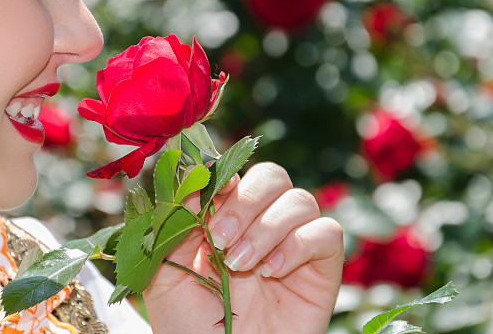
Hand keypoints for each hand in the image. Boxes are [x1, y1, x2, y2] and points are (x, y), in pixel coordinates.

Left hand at [143, 162, 343, 332]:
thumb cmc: (190, 328)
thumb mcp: (165, 276)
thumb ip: (173, 225)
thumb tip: (190, 173)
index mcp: (224, 218)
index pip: (235, 174)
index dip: (223, 176)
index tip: (207, 195)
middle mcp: (261, 225)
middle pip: (272, 177)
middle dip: (245, 202)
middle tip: (221, 238)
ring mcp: (293, 245)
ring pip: (300, 200)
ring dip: (267, 227)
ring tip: (242, 264)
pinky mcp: (322, 269)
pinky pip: (327, 233)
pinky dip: (298, 245)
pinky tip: (272, 272)